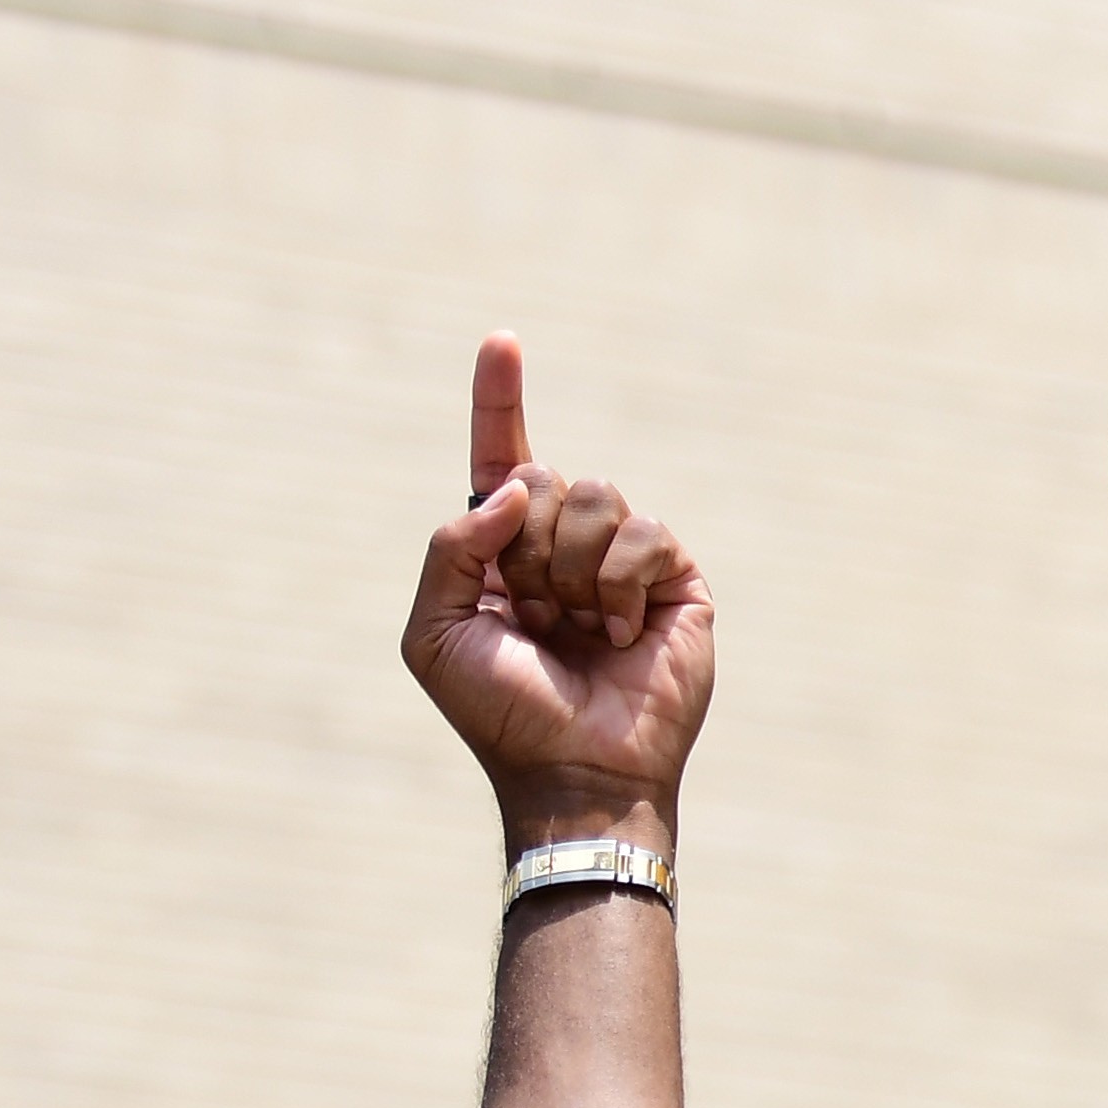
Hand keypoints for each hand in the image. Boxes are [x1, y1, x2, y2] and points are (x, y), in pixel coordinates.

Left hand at [400, 334, 720, 844]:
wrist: (576, 768)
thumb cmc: (502, 712)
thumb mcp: (434, 630)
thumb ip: (449, 550)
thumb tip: (511, 492)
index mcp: (502, 551)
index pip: (501, 458)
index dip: (499, 398)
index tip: (502, 340)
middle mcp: (562, 545)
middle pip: (543, 473)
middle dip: (526, 543)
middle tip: (535, 613)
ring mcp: (621, 559)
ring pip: (595, 494)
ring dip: (571, 569)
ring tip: (579, 629)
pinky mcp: (673, 578)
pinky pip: (643, 532)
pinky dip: (617, 582)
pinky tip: (620, 634)